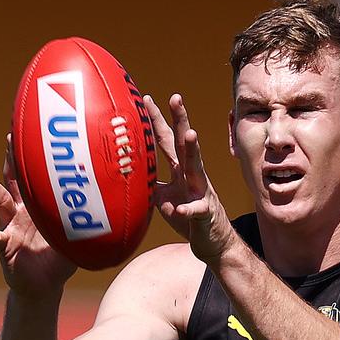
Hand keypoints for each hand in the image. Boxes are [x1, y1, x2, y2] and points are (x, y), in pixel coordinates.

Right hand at [0, 137, 75, 298]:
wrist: (43, 287)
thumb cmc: (59, 263)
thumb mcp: (77, 245)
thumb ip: (89, 233)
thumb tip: (116, 221)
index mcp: (40, 208)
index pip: (37, 178)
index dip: (36, 159)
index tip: (38, 135)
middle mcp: (23, 212)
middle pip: (16, 179)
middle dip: (13, 157)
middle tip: (10, 135)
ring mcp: (11, 225)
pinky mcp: (4, 245)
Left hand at [144, 94, 235, 264]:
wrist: (213, 242)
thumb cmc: (187, 217)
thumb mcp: (164, 196)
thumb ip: (150, 181)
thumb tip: (127, 171)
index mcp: (181, 170)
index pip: (167, 140)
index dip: (157, 121)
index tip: (145, 99)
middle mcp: (192, 176)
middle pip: (184, 144)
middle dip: (180, 120)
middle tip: (175, 97)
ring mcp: (201, 193)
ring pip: (197, 168)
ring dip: (194, 151)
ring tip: (191, 134)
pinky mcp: (205, 214)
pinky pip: (196, 211)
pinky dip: (188, 210)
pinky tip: (180, 210)